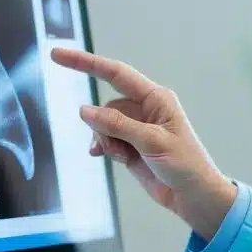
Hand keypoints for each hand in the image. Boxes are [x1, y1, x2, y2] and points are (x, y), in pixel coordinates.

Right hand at [50, 47, 236, 238]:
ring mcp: (137, 128)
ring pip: (104, 126)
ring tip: (124, 158)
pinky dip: (105, 148)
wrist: (194, 197)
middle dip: (104, 128)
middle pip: (107, 108)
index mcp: (156, 98)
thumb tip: (84, 110)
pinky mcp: (132, 145)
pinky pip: (107, 140)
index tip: (57, 55)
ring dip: (107, 142)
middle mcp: (145, 109)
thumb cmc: (185, 164)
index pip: (115, 74)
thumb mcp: (152, 142)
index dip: (86, 63)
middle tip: (119, 149)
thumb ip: (117, 125)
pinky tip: (106, 157)